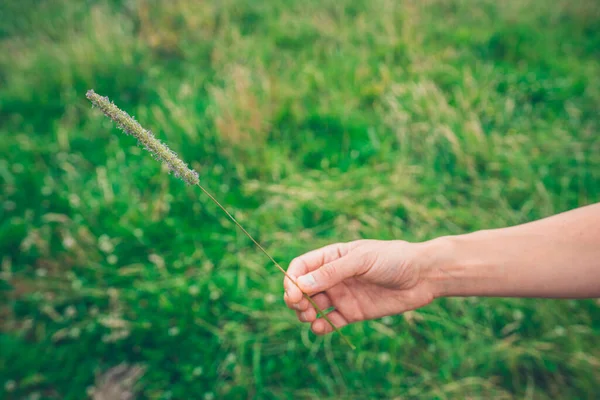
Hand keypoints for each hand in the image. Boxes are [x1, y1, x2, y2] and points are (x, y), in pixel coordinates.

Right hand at [283, 240, 437, 334]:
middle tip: (301, 307)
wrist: (423, 276)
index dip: (292, 280)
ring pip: (313, 306)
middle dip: (295, 299)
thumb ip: (332, 272)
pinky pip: (331, 322)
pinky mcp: (353, 313)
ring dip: (305, 313)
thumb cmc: (393, 259)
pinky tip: (320, 328)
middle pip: (302, 289)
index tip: (294, 293)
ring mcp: (343, 295)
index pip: (301, 267)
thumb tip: (301, 285)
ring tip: (310, 317)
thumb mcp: (361, 260)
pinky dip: (321, 327)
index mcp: (332, 257)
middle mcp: (333, 277)